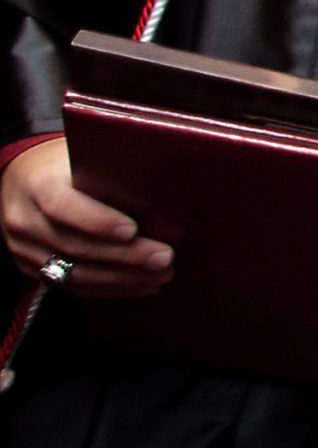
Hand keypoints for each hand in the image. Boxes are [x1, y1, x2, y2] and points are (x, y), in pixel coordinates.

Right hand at [1, 137, 171, 294]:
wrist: (25, 181)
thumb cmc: (67, 165)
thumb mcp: (82, 158)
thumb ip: (110, 173)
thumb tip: (164, 185)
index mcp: (36, 186)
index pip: (62, 207)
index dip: (97, 221)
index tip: (133, 230)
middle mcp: (24, 220)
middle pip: (74, 246)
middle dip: (124, 256)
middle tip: (163, 257)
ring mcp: (24, 249)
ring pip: (74, 274)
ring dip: (123, 278)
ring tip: (161, 274)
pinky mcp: (32, 269)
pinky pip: (72, 286)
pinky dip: (111, 288)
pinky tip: (142, 284)